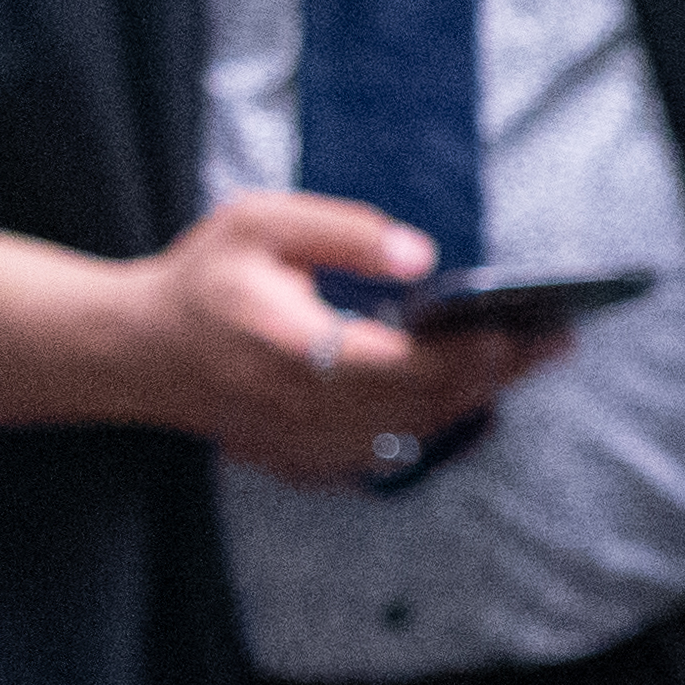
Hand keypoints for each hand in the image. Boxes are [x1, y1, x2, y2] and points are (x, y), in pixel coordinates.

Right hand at [103, 192, 569, 487]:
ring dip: (473, 401)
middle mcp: (302, 409)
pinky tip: (467, 396)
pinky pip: (385, 454)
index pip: (405, 364)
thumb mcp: (260, 224)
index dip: (471, 354)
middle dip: (497, 374)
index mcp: (293, 350)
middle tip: (554, 342)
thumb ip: (344, 233)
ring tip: (524, 360)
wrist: (131, 350)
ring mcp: (302, 445)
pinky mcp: (301, 461)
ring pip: (412, 433)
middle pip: (424, 403)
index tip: (527, 330)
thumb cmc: (200, 281)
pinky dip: (431, 426)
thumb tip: (424, 257)